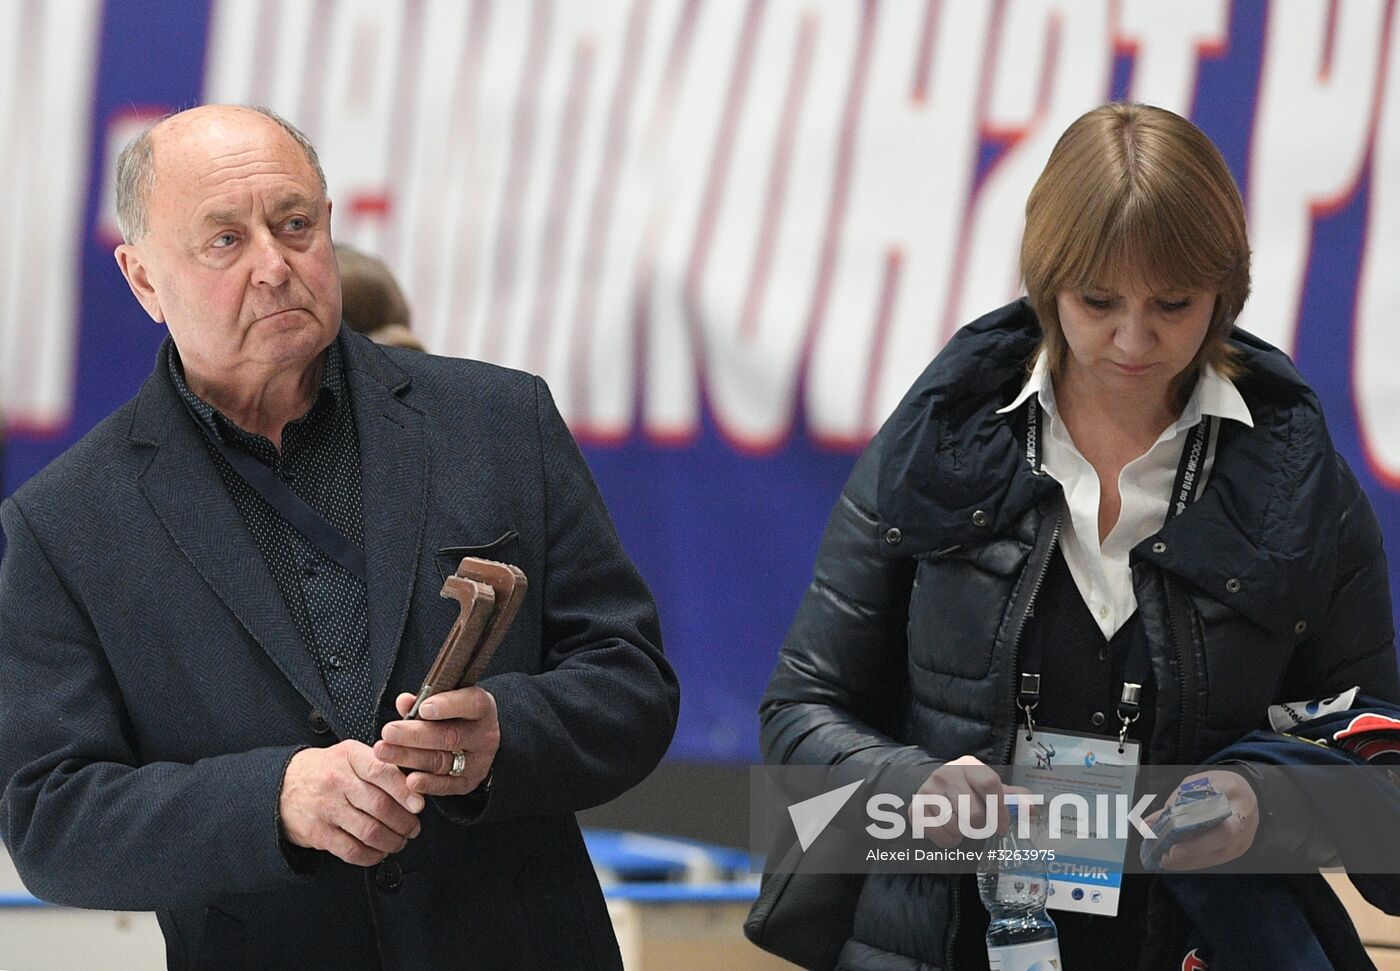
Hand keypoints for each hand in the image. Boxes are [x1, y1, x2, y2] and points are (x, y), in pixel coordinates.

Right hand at [279, 740, 424, 866]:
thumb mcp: (349, 755)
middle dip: (404, 822)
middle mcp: (337, 780)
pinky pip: (351, 850)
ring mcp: (326, 808)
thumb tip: (415, 787)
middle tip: (413, 828)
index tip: (419, 805)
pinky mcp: (317, 832)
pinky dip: (371, 856)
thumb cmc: (326, 770)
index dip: (404, 791)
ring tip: (400, 841)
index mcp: (349, 756)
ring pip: (369, 831)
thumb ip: (379, 765)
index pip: (381, 772)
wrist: (282, 785)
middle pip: (380, 806)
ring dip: (392, 841)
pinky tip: (379, 852)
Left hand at [375, 687, 499, 796]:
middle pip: (449, 736)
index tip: (423, 708)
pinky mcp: (468, 782)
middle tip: (388, 732)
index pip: (470, 703)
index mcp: (481, 709)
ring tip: (384, 752)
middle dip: (415, 735)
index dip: (447, 706)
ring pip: (442, 761)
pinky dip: (427, 784)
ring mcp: (478, 761)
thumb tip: (404, 701)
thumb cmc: (453, 716)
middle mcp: (484, 735)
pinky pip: (447, 786)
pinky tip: (408, 781)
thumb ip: (424, 701)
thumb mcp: (445, 703)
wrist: (474, 744)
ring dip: (409, 758)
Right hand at [913, 756, 1022, 847]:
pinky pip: (940, 835)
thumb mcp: (991, 788)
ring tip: (963, 825)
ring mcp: (928, 790)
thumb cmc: (969, 790)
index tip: (1003, 827)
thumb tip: (1033, 810)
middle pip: (974, 813)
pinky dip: (950, 841)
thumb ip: (1014, 798)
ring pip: (957, 826)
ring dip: (964, 833)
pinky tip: (949, 829)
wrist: (933, 788)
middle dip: (982, 827)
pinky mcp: (916, 808)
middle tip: (980, 826)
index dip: (1000, 810)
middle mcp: (946, 774)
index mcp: (969, 765)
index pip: (989, 784)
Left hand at [1145, 769, 1259, 869]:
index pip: (1217, 806)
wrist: (1247, 793)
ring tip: (1166, 861)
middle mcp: (1242, 817)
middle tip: (1170, 853)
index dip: (1198, 819)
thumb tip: (1148, 825)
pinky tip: (1177, 863)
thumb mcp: (1195, 785)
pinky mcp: (1239, 849)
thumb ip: (1173, 803)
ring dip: (1191, 860)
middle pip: (1224, 836)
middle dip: (1195, 847)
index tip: (1175, 829)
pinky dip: (1195, 862)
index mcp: (1231, 792)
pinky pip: (1217, 859)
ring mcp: (1243, 836)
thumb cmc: (1216, 786)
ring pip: (1219, 853)